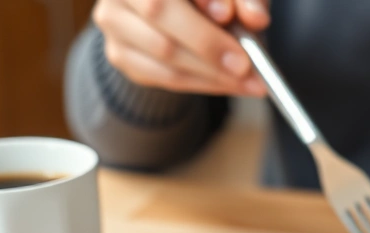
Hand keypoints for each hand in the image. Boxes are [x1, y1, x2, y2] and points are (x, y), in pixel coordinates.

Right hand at [92, 0, 269, 95]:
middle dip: (207, 43)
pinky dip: (202, 83)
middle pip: (158, 12)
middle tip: (245, 65)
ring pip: (163, 52)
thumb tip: (256, 18)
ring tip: (249, 82)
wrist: (176, 11)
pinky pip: (163, 77)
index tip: (227, 15)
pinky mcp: (119, 54)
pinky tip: (229, 85)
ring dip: (211, 73)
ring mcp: (113, 20)